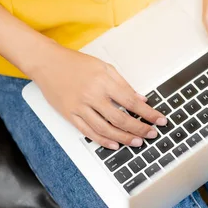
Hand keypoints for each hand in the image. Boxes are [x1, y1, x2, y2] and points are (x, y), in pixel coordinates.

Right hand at [29, 42, 165, 149]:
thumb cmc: (76, 63)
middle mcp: (92, 95)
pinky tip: (114, 144)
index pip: (131, 101)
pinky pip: (88, 132)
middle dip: (139, 128)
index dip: (148, 113)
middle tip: (152, 134)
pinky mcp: (70, 115)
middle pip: (120, 118)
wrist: (47, 62)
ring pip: (105, 128)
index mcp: (103, 81)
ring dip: (123, 138)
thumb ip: (124, 84)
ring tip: (137, 142)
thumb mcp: (104, 67)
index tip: (160, 120)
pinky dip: (102, 140)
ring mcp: (80, 107)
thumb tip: (141, 99)